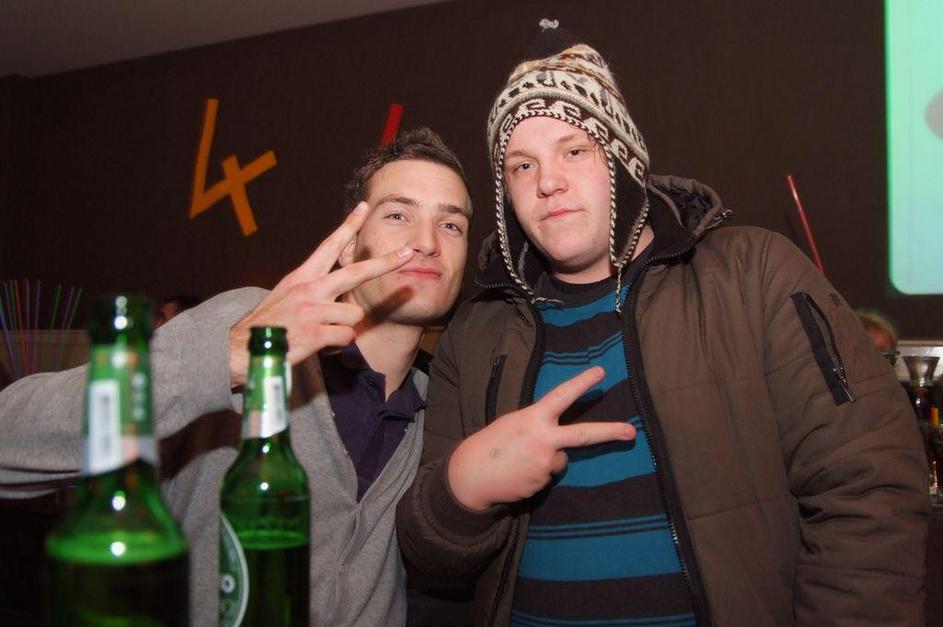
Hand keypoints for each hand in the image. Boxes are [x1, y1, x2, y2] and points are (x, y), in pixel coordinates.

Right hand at [228, 202, 413, 386]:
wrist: (240, 349)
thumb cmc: (268, 326)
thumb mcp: (286, 297)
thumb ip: (311, 292)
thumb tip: (338, 297)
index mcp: (302, 276)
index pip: (329, 246)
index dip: (348, 226)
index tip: (364, 207)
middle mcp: (309, 288)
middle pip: (356, 272)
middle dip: (387, 262)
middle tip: (409, 252)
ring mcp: (312, 309)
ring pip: (354, 315)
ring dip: (344, 329)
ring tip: (321, 334)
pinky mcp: (314, 332)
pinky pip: (345, 338)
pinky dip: (336, 346)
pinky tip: (318, 346)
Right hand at [447, 367, 635, 510]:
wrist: (471, 476)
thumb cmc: (490, 445)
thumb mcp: (512, 424)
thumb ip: (537, 426)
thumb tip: (557, 439)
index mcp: (533, 418)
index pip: (562, 396)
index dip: (582, 383)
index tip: (601, 372)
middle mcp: (544, 439)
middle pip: (584, 434)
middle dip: (610, 432)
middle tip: (632, 432)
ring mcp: (545, 463)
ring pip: (560, 459)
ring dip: (547, 459)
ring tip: (520, 460)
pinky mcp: (542, 482)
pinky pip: (548, 475)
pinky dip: (537, 473)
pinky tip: (519, 472)